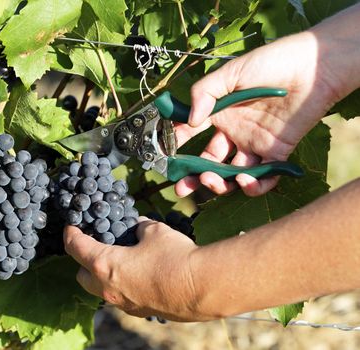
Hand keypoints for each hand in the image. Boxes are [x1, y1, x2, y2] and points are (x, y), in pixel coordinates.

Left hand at [63, 218, 201, 320]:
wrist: (202, 288)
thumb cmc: (173, 256)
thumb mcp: (154, 231)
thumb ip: (140, 227)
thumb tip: (138, 226)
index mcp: (104, 265)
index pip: (76, 247)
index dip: (70, 234)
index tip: (71, 226)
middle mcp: (108, 288)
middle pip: (82, 275)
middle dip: (84, 259)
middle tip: (95, 243)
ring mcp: (124, 304)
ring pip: (101, 289)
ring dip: (103, 274)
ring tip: (119, 258)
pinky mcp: (140, 311)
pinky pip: (122, 297)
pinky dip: (123, 284)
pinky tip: (139, 272)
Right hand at [174, 30, 344, 196]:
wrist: (312, 67)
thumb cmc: (271, 62)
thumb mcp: (231, 73)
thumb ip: (205, 93)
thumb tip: (189, 120)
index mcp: (219, 113)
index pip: (191, 133)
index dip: (176, 145)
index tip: (164, 156)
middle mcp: (234, 131)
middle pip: (209, 161)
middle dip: (194, 176)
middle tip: (182, 187)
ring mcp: (254, 144)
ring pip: (232, 173)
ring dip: (219, 183)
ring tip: (213, 181)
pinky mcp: (277, 152)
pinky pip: (264, 177)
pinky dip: (254, 185)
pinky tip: (245, 179)